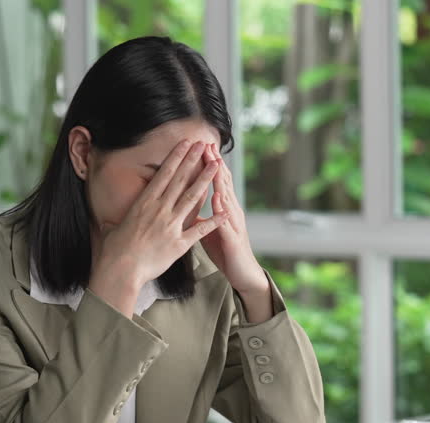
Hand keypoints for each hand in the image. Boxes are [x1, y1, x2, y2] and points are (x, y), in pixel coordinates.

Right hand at [88, 140, 229, 316]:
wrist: (120, 269)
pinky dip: (213, 221)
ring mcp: (170, 226)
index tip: (185, 144)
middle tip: (204, 145)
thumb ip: (118, 220)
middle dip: (193, 160)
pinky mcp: (179, 244)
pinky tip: (224, 211)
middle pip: (180, 180)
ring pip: (191, 198)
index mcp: (144, 203)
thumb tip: (109, 220)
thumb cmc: (115, 250)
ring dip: (205, 180)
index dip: (176, 157)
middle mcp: (159, 210)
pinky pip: (199, 230)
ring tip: (215, 166)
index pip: (164, 175)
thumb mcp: (115, 227)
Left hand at [195, 144, 268, 295]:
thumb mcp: (209, 230)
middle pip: (223, 183)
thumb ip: (200, 215)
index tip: (200, 146)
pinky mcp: (233, 239)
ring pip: (227, 197)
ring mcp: (233, 224)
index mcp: (224, 208)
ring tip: (215, 162)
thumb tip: (186, 204)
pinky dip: (221, 208)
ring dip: (221, 180)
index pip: (216, 181)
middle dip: (215, 163)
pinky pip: (226, 221)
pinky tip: (217, 197)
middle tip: (208, 143)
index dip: (208, 164)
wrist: (243, 273)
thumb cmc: (225, 251)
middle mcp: (231, 212)